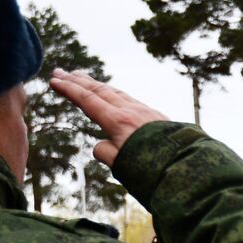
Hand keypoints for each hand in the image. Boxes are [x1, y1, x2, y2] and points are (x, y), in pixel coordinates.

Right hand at [48, 70, 169, 166]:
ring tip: (82, 77)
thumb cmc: (154, 170)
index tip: (54, 81)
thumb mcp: (121, 166)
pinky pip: (130, 98)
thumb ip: (105, 153)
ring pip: (116, 92)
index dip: (69, 90)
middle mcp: (131, 111)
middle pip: (100, 91)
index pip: (88, 101)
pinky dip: (115, 93)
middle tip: (61, 72)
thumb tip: (100, 145)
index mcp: (119, 122)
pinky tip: (113, 94)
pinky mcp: (156, 116)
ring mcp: (145, 111)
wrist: (188, 166)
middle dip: (78, 81)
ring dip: (96, 84)